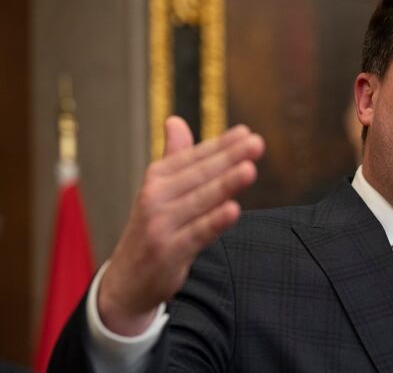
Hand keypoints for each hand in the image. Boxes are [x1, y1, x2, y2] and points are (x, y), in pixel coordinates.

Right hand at [98, 116, 263, 335]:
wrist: (125, 281)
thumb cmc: (152, 228)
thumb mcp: (158, 191)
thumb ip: (173, 157)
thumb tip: (175, 120)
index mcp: (156, 179)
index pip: (194, 157)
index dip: (221, 145)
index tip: (247, 132)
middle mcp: (155, 198)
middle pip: (200, 174)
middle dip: (230, 157)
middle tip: (256, 143)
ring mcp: (161, 225)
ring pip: (201, 201)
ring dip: (226, 184)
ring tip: (249, 169)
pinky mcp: (169, 252)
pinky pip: (197, 234)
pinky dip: (215, 222)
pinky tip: (233, 209)